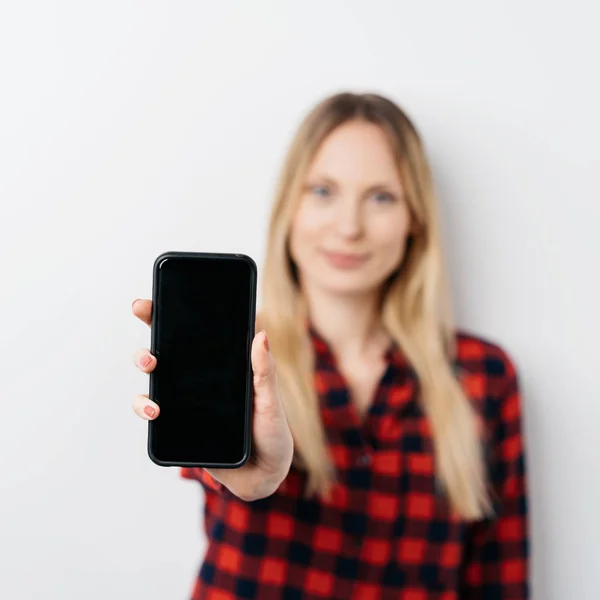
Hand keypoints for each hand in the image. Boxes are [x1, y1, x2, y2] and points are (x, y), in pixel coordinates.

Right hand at [131, 299, 293, 500]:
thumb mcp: (271, 402)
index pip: (194, 336)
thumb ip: (265, 372)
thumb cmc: (273, 433)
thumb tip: (260, 334)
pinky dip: (146, 407)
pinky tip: (154, 410)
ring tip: (151, 370)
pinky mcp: (178, 426)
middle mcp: (200, 381)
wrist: (265, 475)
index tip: (149, 303)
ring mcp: (186, 403)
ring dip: (144, 371)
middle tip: (151, 347)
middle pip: (167, 353)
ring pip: (154, 380)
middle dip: (149, 340)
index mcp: (223, 367)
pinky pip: (154, 413)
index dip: (169, 317)